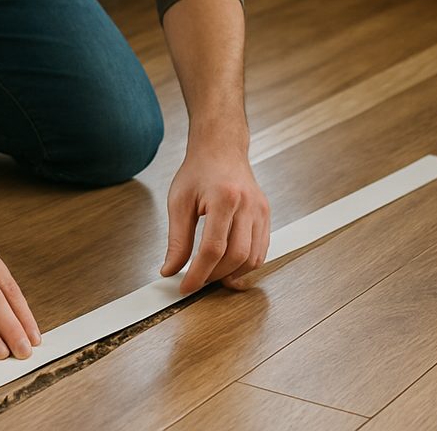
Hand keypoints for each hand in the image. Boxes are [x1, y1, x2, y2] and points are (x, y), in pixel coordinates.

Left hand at [159, 146, 269, 293]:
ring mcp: (260, 210)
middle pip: (236, 256)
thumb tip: (171, 269)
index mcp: (224, 198)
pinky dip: (245, 264)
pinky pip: (261, 250)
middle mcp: (248, 205)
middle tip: (197, 280)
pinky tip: (229, 266)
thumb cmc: (199, 170)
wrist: (220, 148)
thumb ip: (177, 238)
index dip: (199, 273)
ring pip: (253, 258)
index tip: (186, 286)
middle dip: (215, 275)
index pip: (213, 249)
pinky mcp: (266, 215)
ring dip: (232, 274)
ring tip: (212, 274)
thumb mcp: (179, 201)